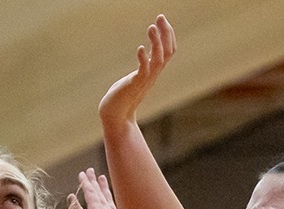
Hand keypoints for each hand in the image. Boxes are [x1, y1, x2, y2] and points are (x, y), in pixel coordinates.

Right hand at [68, 169, 134, 208]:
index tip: (82, 173)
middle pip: (98, 191)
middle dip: (93, 180)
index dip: (85, 183)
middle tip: (90, 170)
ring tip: (102, 177)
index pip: (90, 192)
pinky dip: (111, 197)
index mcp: (97, 208)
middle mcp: (106, 208)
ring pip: (107, 195)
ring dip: (103, 186)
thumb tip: (71, 196)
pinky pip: (114, 203)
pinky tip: (111, 197)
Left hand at [99, 14, 175, 129]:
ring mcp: (144, 81)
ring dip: (156, 43)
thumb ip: (143, 65)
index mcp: (153, 72)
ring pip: (158, 60)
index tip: (162, 20)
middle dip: (165, 34)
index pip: (168, 51)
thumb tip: (144, 53)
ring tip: (151, 27)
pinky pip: (143, 72)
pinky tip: (139, 49)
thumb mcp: (135, 76)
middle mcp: (152, 75)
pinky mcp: (134, 85)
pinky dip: (143, 59)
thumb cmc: (122, 96)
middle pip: (167, 52)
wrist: (115, 116)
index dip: (167, 35)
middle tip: (160, 17)